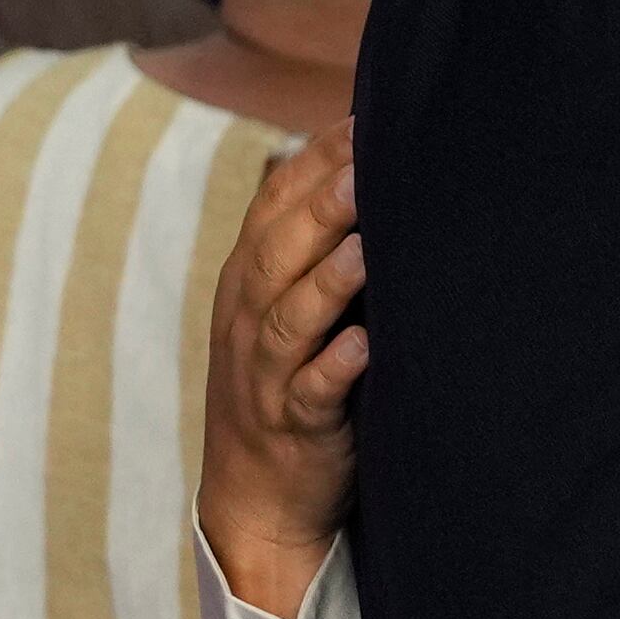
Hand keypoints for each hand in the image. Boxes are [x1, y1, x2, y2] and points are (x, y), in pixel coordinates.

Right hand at [199, 122, 368, 618]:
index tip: (365, 118)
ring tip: (365, 245)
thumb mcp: (289, 308)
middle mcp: (248, 317)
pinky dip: (335, 367)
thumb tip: (371, 168)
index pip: (275, 203)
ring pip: (288, 317)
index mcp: (249, 278)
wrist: (256, 500)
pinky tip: (364, 345)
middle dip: (321, 206)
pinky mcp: (291, 425)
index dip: (316, 160)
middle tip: (368, 162)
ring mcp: (264, 373)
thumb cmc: (291, 382)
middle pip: (278, 250)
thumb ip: (318, 245)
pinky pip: (308, 392)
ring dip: (327, 279)